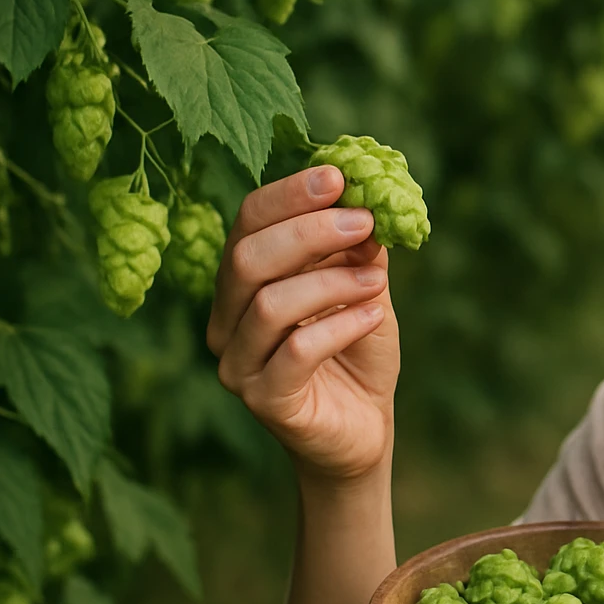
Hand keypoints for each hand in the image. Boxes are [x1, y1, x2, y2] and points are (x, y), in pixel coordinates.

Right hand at [208, 165, 399, 485]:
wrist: (365, 426)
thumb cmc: (357, 350)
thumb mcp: (363, 287)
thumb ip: (358, 247)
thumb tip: (368, 195)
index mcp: (241, 283)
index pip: (247, 224)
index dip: (288, 195)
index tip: (337, 177)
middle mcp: (225, 321)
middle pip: (248, 259)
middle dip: (309, 233)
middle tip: (363, 221)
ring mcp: (238, 364)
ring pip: (270, 305)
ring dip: (332, 282)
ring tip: (377, 279)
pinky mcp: (265, 401)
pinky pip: (295, 353)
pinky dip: (340, 325)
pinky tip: (374, 314)